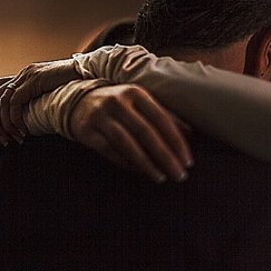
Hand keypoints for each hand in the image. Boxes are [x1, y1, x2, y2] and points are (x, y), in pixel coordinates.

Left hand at [0, 58, 80, 143]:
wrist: (90, 73)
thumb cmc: (76, 87)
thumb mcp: (54, 95)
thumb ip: (41, 102)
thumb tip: (35, 119)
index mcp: (26, 76)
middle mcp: (23, 74)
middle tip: (0, 138)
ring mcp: (28, 75)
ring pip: (2, 101)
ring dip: (4, 123)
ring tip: (13, 139)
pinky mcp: (34, 80)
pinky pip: (15, 102)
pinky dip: (15, 118)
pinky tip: (23, 130)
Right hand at [70, 84, 193, 182]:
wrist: (78, 102)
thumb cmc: (119, 104)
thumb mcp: (140, 102)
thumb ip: (165, 115)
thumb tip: (191, 134)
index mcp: (135, 93)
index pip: (160, 118)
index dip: (176, 141)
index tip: (187, 161)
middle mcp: (117, 102)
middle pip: (145, 132)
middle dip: (164, 156)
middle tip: (179, 174)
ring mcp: (100, 117)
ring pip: (126, 143)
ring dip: (146, 163)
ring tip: (161, 177)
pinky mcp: (87, 132)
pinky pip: (109, 151)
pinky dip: (126, 163)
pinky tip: (140, 172)